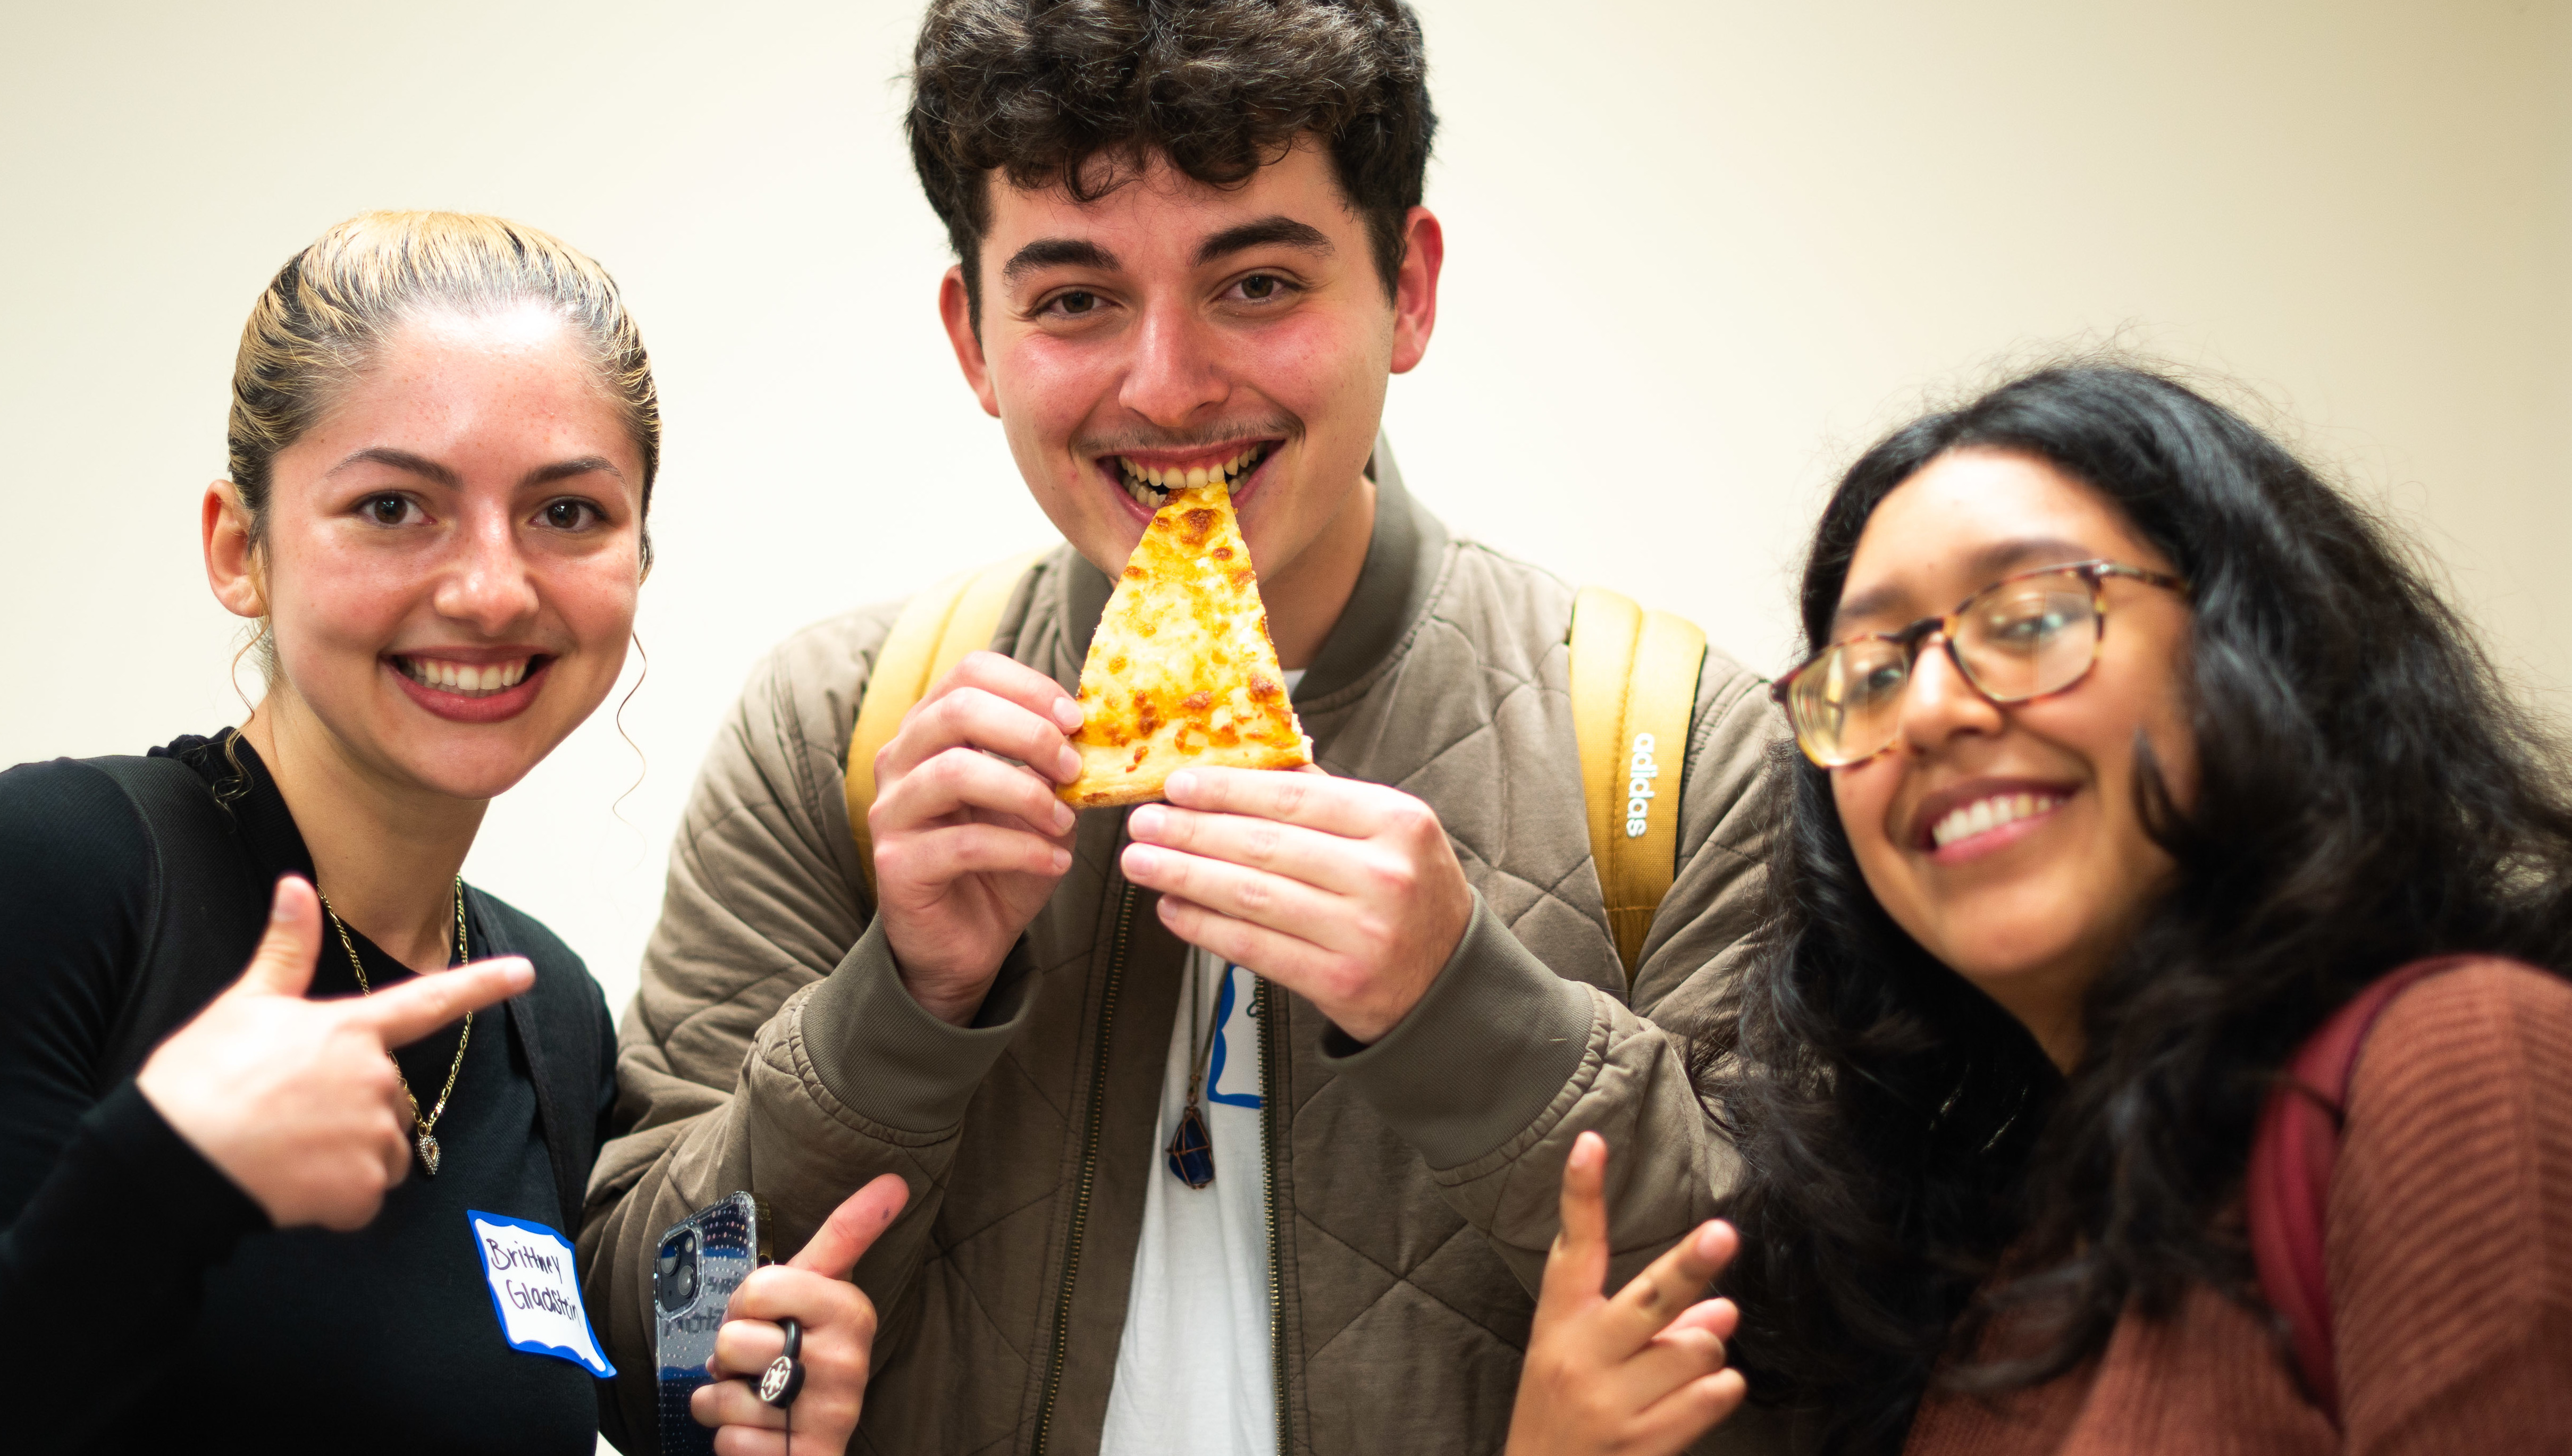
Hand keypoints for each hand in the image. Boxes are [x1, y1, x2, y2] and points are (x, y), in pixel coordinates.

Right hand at [134, 875, 533, 1229]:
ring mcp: (373, 1136)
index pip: (430, 1000)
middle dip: (359, 1109)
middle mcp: (376, 1080)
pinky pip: (367, 1197)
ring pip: (388, 1150)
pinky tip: (292, 1186)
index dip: (482, 984)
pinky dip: (338, 1199)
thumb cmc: (201, 1079)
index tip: (526, 972)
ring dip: (352, 1155)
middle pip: (395, 1098)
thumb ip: (285, 951)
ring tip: (290, 1150)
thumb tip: (295, 885)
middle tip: (294, 1114)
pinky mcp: (362, 1191)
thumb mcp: (243, 1006)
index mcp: (351, 1031)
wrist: (171, 1159)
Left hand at [693, 1174, 910, 1455]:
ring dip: (725, 1401)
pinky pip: (729, 1442)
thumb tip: (896, 1179)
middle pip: (733, 1340)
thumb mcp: (823, 1290)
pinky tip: (760, 1435)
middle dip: (730, 1357)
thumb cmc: (808, 1353)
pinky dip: (732, 1441)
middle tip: (760, 1363)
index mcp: (852, 1311)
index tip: (770, 1317)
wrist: (814, 1439)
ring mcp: (830, 1414)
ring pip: (724, 1395)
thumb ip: (846, 1234)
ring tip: (757, 1399)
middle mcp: (848, 1362)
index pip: (758, 1287)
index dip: (745, 1305)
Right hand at [866, 650, 1082, 1024]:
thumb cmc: (1001, 862)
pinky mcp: (896, 864)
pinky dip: (1022, 849)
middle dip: (1030, 733)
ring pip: (955, 771)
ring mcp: (891, 810)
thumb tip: (1095, 735)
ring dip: (1026, 793)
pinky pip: (964, 843)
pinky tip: (1054, 863)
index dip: (1029, 686)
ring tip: (1066, 822)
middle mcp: (900, 759)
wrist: (965, 943)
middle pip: (958, 709)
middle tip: (1073, 768)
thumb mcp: (1037, 803)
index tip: (1077, 719)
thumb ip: (1054, 767)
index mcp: (932, 729)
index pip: (971, 671)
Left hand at [1118, 765, 1471, 1042]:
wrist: (1449, 982)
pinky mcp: (1341, 982)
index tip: (1177, 785)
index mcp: (1397, 821)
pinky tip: (1172, 909)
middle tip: (1143, 823)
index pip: (1293, 797)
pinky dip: (1205, 927)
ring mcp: (1364, 933)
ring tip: (1142, 863)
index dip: (1226, 790)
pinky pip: (1256, 947)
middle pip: (1265, 846)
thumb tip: (1245, 762)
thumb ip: (1325, 797)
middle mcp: (1384, 875)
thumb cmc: (1410, 894)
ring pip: (1252, 896)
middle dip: (1191, 832)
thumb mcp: (1390, 831)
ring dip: (1184, 876)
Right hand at [1506, 1132, 1744, 1455]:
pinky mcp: (1644, 1444)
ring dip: (1704, 1351)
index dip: (1582, 1194)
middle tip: (1723, 1235)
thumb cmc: (1563, 1414)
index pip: (1573, 1249)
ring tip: (1683, 1366)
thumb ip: (1651, 1326)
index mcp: (1560, 1325)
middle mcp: (1583, 1358)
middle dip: (1691, 1265)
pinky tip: (1701, 1394)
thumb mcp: (1585, 1361)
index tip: (1592, 1143)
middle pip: (1650, 1298)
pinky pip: (1710, 1397)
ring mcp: (1613, 1404)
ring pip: (1696, 1349)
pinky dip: (1718, 1390)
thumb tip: (1724, 1310)